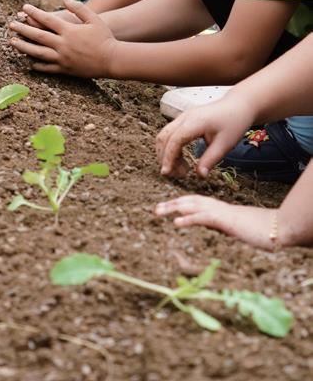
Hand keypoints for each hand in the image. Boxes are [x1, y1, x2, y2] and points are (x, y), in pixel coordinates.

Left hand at [8, 0, 115, 75]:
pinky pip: (47, 68)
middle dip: (23, 30)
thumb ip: (79, 8)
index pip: (47, 20)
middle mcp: (63, 45)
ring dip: (23, 47)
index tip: (24, 8)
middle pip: (38, 36)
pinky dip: (36, 65)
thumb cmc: (104, 37)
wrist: (113, 60)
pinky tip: (28, 61)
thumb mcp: (94, 19)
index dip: (34, 13)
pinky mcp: (65, 70)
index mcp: (69, 31)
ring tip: (12, 42)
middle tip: (11, 25)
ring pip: (38, 53)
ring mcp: (63, 58)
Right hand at [155, 96, 253, 178]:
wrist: (238, 105)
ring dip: (166, 153)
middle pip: (164, 137)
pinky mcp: (184, 119)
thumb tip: (199, 176)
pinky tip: (181, 158)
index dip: (168, 158)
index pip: (174, 141)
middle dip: (164, 157)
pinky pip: (170, 133)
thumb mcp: (225, 144)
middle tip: (176, 175)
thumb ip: (210, 160)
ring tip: (181, 169)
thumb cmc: (234, 123)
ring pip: (165, 135)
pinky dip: (171, 147)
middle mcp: (184, 118)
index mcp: (194, 122)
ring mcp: (182, 117)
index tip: (167, 173)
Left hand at [155, 196, 277, 249]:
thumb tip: (206, 228)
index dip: (179, 204)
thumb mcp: (234, 230)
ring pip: (192, 206)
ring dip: (174, 208)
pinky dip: (189, 219)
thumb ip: (219, 227)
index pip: (194, 202)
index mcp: (218, 209)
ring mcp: (221, 212)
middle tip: (154, 210)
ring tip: (158, 212)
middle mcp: (217, 207)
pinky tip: (177, 223)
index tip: (165, 208)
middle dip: (171, 204)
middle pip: (189, 201)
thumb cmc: (258, 230)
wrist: (277, 227)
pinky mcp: (226, 220)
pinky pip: (204, 217)